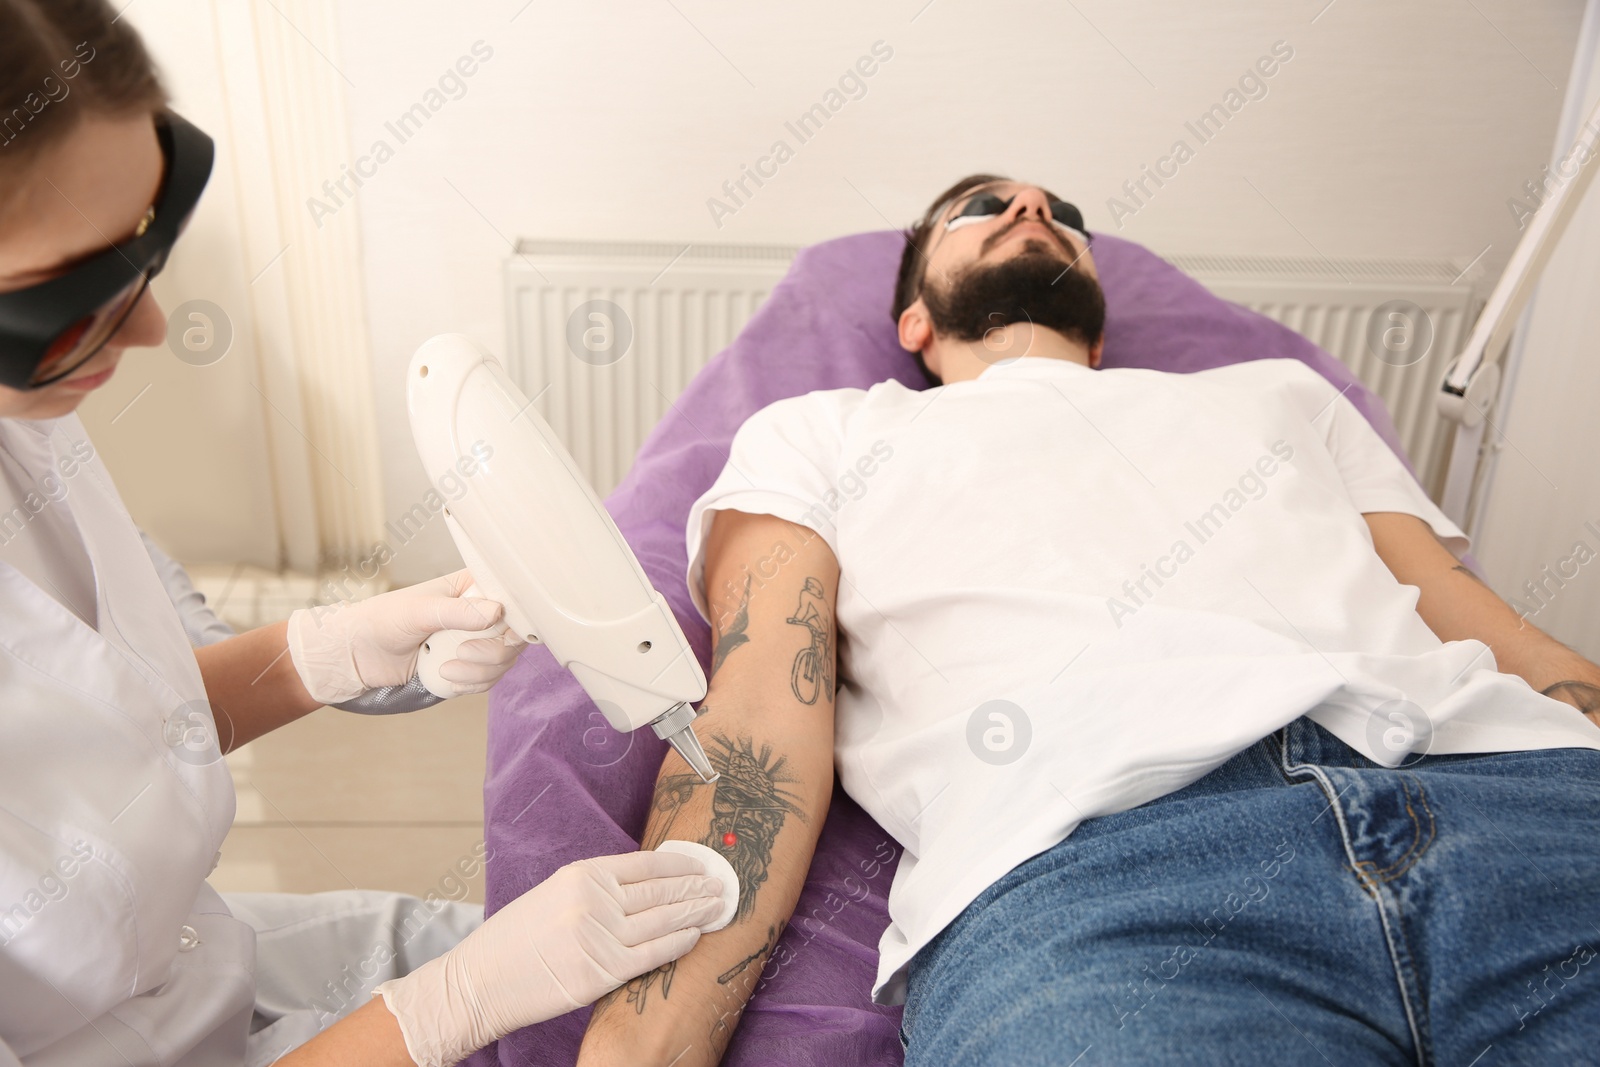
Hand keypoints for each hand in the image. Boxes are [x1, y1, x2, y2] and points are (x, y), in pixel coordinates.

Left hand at [286, 569, 523, 703]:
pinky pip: (488, 679)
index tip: (503, 633)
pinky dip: (473, 684)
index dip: (515, 618)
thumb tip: (496, 612)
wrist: (359, 655)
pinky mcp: (467, 666)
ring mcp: (475, 641)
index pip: (512, 599)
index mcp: (471, 588)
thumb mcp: (418, 612)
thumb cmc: (381, 621)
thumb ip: (457, 612)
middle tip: (463, 654)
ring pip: (504, 661)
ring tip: (446, 670)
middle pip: (514, 635)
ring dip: (480, 672)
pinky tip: (448, 679)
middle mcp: (479, 613)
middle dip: (493, 652)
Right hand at [375, 851, 726, 1066]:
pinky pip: (654, 954)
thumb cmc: (514, 940)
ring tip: (718, 906)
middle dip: (696, 886)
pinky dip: (679, 942)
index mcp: (582, 875)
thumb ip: (594, 889)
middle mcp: (595, 900)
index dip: (680, 864)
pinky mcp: (603, 972)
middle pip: (661, 889)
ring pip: (664, 920)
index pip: (645, 863)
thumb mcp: (552, 895)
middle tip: (722, 884)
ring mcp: (601, 936)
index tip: (700, 863)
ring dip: (696, 911)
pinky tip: (695, 935)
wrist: (481, 981)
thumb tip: (642, 887)